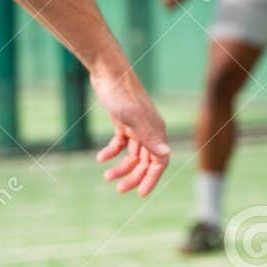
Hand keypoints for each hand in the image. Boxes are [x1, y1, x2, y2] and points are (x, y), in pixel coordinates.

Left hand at [91, 70, 170, 196]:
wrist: (108, 72)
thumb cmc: (122, 93)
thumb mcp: (134, 118)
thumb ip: (149, 137)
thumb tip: (166, 155)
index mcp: (156, 131)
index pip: (159, 162)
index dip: (152, 179)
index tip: (140, 194)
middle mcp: (149, 131)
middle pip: (145, 162)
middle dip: (133, 177)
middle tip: (118, 189)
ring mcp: (135, 126)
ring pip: (132, 155)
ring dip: (121, 167)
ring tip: (107, 176)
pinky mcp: (122, 122)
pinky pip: (119, 143)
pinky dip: (111, 152)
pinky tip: (101, 158)